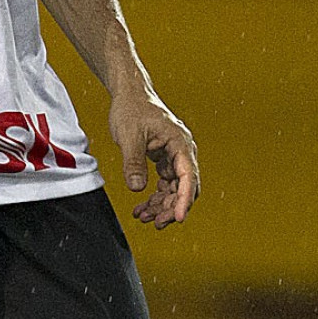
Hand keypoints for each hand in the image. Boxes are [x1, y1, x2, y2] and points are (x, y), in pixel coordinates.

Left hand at [110, 91, 199, 229]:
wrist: (130, 95)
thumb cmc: (132, 109)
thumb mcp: (129, 136)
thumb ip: (133, 162)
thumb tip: (136, 188)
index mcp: (180, 143)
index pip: (188, 176)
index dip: (184, 199)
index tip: (178, 218)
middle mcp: (182, 151)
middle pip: (184, 187)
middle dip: (171, 207)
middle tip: (156, 224)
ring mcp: (174, 156)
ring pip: (174, 189)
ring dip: (162, 205)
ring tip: (144, 218)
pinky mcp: (165, 160)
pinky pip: (164, 184)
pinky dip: (154, 197)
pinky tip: (142, 208)